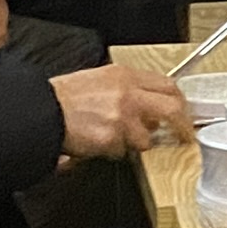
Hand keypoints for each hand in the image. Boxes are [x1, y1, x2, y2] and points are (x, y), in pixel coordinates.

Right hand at [52, 62, 188, 159]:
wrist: (43, 110)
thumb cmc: (65, 97)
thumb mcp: (100, 80)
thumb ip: (127, 89)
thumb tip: (148, 106)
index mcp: (126, 76)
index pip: (168, 85)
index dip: (179, 102)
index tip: (183, 112)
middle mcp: (129, 94)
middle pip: (173, 109)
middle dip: (182, 125)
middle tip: (184, 136)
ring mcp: (123, 117)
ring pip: (147, 138)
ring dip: (135, 143)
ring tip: (112, 136)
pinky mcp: (114, 139)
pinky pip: (123, 151)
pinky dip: (113, 150)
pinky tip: (98, 141)